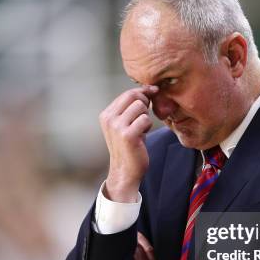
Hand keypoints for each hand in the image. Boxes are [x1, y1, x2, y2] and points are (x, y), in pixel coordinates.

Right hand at [99, 85, 157, 202]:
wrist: (125, 171)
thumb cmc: (129, 146)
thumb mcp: (125, 124)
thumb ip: (132, 107)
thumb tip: (149, 89)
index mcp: (106, 114)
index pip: (127, 94)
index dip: (142, 92)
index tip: (152, 94)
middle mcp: (109, 119)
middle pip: (133, 96)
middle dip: (145, 103)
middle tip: (146, 115)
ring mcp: (117, 127)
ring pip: (140, 106)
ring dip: (146, 116)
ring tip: (142, 129)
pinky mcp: (127, 135)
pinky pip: (145, 119)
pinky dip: (148, 126)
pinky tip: (143, 135)